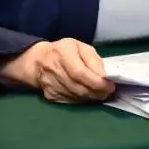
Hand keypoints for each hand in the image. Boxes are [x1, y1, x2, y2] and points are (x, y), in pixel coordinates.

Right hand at [0, 38, 114, 103]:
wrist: (38, 61)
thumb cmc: (63, 51)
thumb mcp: (80, 47)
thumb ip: (93, 60)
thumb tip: (104, 76)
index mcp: (62, 53)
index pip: (79, 73)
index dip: (96, 82)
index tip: (110, 85)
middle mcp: (54, 70)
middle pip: (79, 88)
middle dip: (97, 92)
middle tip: (108, 91)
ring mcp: (51, 85)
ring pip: (76, 97)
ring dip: (91, 97)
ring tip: (100, 92)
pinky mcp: (51, 96)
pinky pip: (71, 101)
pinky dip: (82, 99)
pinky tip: (87, 94)